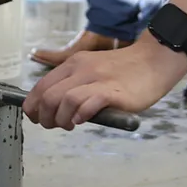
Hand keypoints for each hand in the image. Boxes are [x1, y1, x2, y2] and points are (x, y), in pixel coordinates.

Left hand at [23, 37, 185, 129]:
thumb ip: (75, 85)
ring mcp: (97, 79)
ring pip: (63, 100)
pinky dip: (80, 115)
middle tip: (53, 126)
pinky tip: (83, 120)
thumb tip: (56, 108)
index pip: (41, 86)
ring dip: (61, 119)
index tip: (36, 118)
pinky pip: (87, 103)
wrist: (154, 60)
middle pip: (48, 96)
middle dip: (44, 117)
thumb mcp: (93, 70)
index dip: (33, 106)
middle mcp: (82, 69)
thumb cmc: (125, 71)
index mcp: (74, 64)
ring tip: (69, 125)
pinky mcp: (113, 91)